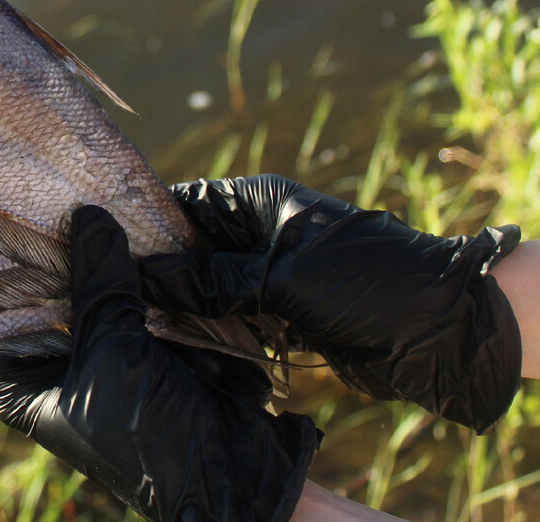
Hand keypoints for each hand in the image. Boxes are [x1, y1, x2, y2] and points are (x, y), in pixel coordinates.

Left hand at [0, 206, 318, 521]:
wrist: (236, 475)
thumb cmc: (150, 436)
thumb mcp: (112, 354)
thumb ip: (99, 285)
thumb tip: (87, 215)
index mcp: (22, 382)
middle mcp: (55, 364)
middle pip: (44, 293)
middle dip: (55, 249)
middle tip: (53, 187)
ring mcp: (102, 349)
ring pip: (93, 287)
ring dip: (102, 250)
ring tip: (93, 188)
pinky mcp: (146, 340)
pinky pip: (135, 292)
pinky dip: (140, 264)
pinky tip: (139, 217)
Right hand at [139, 175, 521, 432]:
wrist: (440, 330)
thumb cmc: (364, 281)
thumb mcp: (283, 276)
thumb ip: (213, 279)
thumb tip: (146, 278)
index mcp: (262, 201)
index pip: (189, 200)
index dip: (147, 217)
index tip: (103, 237)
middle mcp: (261, 231)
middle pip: (193, 244)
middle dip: (156, 265)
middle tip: (109, 287)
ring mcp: (271, 272)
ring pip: (208, 283)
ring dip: (179, 300)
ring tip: (130, 317)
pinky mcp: (281, 310)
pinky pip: (230, 313)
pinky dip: (206, 325)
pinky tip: (172, 341)